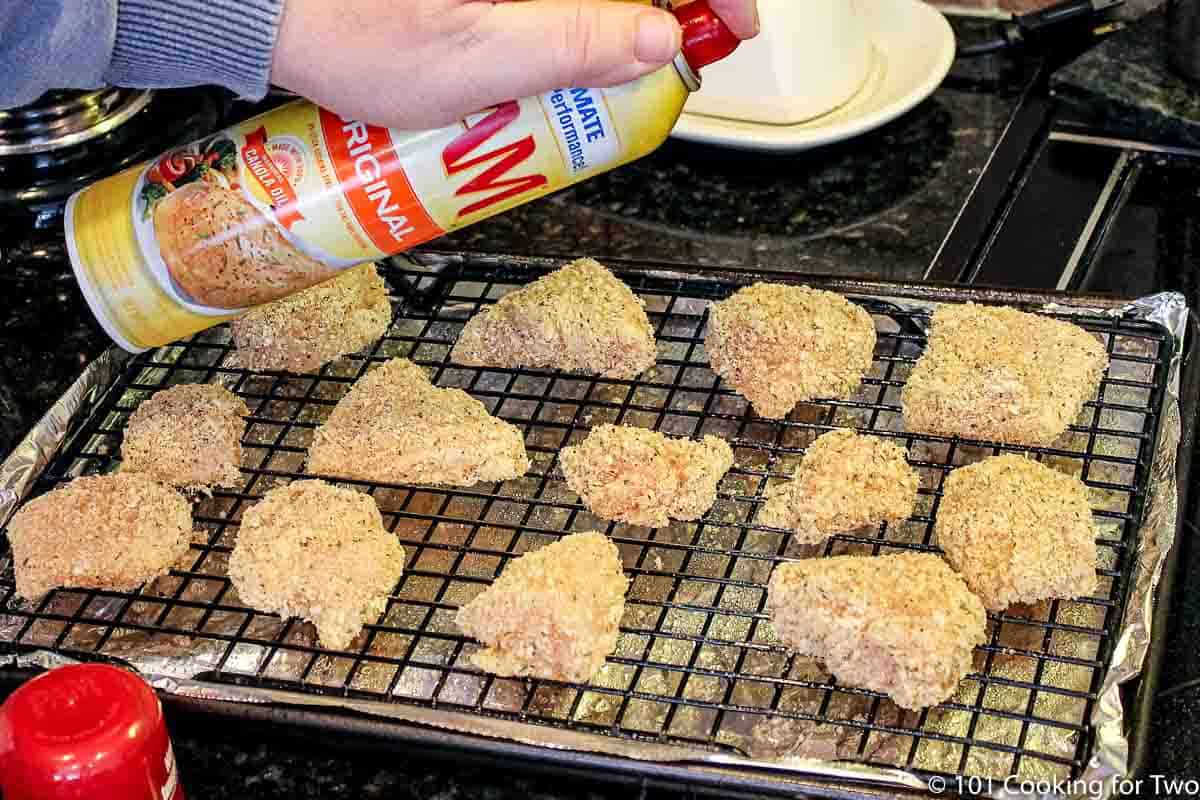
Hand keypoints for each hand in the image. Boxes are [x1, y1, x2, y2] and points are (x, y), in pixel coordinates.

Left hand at [271, 0, 757, 129]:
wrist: (272, 5)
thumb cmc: (351, 28)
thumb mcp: (479, 57)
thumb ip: (579, 44)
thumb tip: (660, 38)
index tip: (731, 27)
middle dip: (670, 4)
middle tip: (678, 53)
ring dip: (624, 13)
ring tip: (626, 60)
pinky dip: (583, 12)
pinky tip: (573, 43)